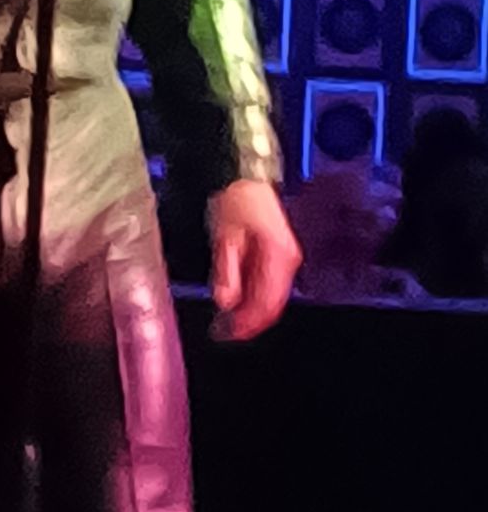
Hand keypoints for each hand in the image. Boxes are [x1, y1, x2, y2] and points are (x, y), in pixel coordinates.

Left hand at [208, 180, 302, 340]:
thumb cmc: (237, 200)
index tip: (225, 334)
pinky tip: (237, 303)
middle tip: (223, 333)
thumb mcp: (224, 236)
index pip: (266, 303)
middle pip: (272, 305)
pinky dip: (254, 299)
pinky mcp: (280, 257)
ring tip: (226, 322)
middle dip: (248, 323)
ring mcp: (287, 259)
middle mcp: (288, 261)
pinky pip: (270, 286)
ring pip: (272, 299)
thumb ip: (226, 272)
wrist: (250, 176)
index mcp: (277, 257)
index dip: (246, 324)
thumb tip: (225, 303)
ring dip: (251, 314)